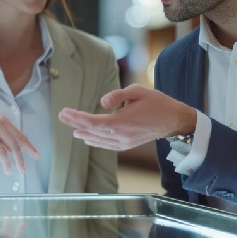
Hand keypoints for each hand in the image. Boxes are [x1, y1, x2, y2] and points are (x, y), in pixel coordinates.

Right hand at [0, 116, 40, 174]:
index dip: (29, 146)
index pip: (19, 135)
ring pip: (1, 149)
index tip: (37, 156)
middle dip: (19, 158)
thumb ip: (5, 141)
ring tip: (8, 171)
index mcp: (2, 121)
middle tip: (23, 170)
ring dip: (6, 162)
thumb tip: (18, 153)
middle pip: (12, 143)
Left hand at [58, 84, 195, 150]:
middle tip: (62, 116)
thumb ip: (117, 95)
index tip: (64, 112)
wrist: (173, 120)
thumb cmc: (156, 102)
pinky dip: (96, 142)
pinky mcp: (128, 145)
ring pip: (98, 140)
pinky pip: (107, 146)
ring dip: (84, 134)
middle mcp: (121, 135)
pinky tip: (88, 139)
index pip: (93, 121)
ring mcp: (124, 143)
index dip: (76, 117)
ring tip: (73, 129)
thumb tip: (102, 103)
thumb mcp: (138, 91)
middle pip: (92, 131)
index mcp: (121, 122)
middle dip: (75, 123)